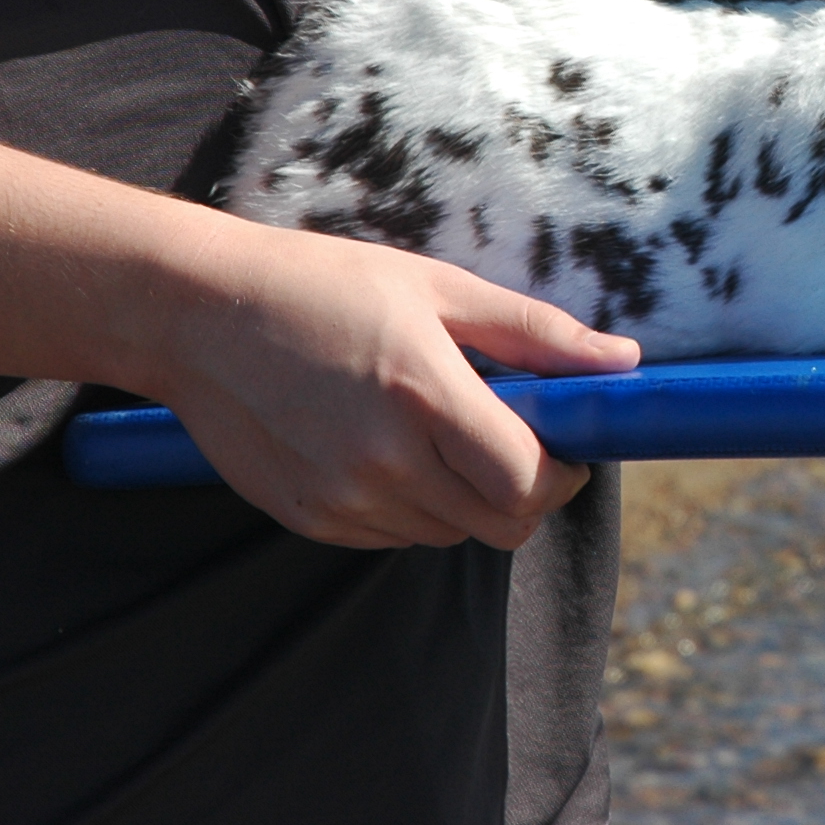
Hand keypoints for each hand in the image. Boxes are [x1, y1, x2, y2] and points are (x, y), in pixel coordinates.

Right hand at [141, 215, 638, 549]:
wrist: (198, 314)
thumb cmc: (323, 286)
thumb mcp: (437, 288)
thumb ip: (536, 333)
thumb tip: (625, 363)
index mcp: (425, 395)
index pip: (527, 481)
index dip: (563, 473)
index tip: (564, 446)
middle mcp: (384, 460)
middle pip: (499, 523)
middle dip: (525, 492)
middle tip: (510, 441)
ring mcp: (343, 497)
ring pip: (449, 535)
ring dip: (467, 499)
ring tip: (437, 433)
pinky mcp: (309, 519)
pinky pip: (394, 538)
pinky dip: (413, 508)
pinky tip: (387, 450)